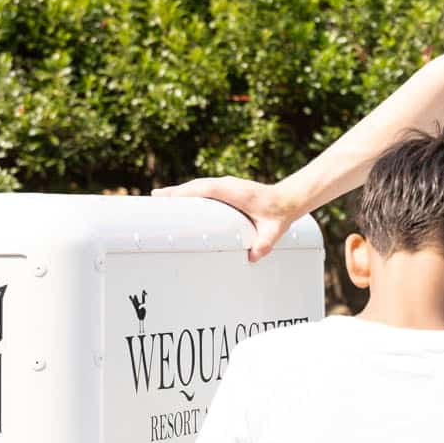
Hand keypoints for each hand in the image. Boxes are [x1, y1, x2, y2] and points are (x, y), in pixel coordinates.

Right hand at [152, 176, 295, 262]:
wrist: (288, 199)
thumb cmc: (279, 213)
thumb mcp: (273, 230)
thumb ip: (264, 244)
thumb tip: (253, 257)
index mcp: (237, 192)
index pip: (207, 189)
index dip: (187, 192)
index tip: (168, 197)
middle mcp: (229, 185)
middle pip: (197, 186)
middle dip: (176, 192)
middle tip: (154, 198)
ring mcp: (226, 185)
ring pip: (198, 186)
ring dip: (181, 191)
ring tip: (160, 198)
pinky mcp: (226, 188)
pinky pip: (203, 189)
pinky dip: (190, 193)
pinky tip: (179, 200)